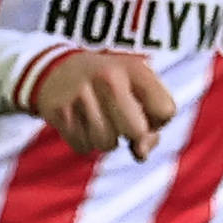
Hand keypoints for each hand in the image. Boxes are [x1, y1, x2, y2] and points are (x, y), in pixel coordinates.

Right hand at [27, 49, 175, 159]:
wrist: (56, 70)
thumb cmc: (110, 87)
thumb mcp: (137, 91)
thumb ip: (152, 124)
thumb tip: (140, 154)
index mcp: (135, 69)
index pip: (165, 111)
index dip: (158, 121)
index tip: (144, 110)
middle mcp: (108, 77)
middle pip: (137, 131)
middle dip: (133, 135)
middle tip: (121, 121)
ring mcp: (80, 94)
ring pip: (107, 143)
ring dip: (106, 140)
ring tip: (99, 119)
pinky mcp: (59, 111)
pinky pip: (83, 146)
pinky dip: (85, 141)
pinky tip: (80, 122)